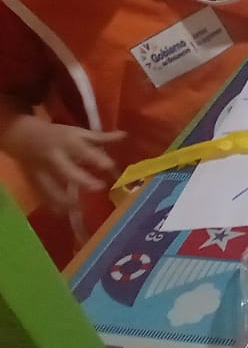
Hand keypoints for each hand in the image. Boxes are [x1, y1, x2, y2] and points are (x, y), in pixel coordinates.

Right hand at [2, 116, 119, 211]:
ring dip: (64, 200)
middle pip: (66, 170)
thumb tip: (124, 135)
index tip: (109, 166)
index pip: (83, 150)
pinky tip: (63, 214)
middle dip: (81, 180)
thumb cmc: (57, 135)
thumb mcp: (78, 133)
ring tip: (78, 211)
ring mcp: (42, 171)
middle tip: (98, 188)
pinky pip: (42, 195)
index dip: (96, 158)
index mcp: (68, 143)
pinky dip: (52, 205)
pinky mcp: (33, 181)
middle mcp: (54, 158)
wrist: (23, 137)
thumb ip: (101, 137)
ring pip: (51, 187)